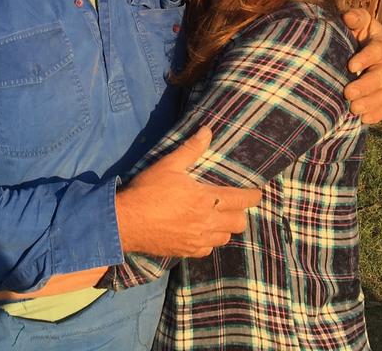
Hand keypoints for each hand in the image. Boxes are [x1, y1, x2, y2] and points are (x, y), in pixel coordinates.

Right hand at [116, 127, 261, 256]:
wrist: (125, 222)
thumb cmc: (147, 191)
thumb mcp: (168, 165)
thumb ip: (191, 149)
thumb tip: (208, 130)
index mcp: (206, 200)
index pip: (242, 200)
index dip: (253, 196)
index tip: (256, 192)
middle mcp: (207, 223)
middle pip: (239, 223)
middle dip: (239, 213)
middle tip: (231, 204)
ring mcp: (197, 241)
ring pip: (225, 238)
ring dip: (224, 228)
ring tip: (215, 218)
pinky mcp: (186, 252)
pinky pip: (207, 250)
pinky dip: (208, 241)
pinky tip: (198, 232)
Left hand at [342, 8, 381, 123]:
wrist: (361, 49)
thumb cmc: (356, 33)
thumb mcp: (357, 21)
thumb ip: (355, 17)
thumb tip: (348, 17)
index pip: (377, 50)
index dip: (366, 58)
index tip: (350, 66)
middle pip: (380, 77)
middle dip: (365, 86)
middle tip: (348, 93)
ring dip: (370, 103)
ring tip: (353, 109)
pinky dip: (376, 114)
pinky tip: (364, 119)